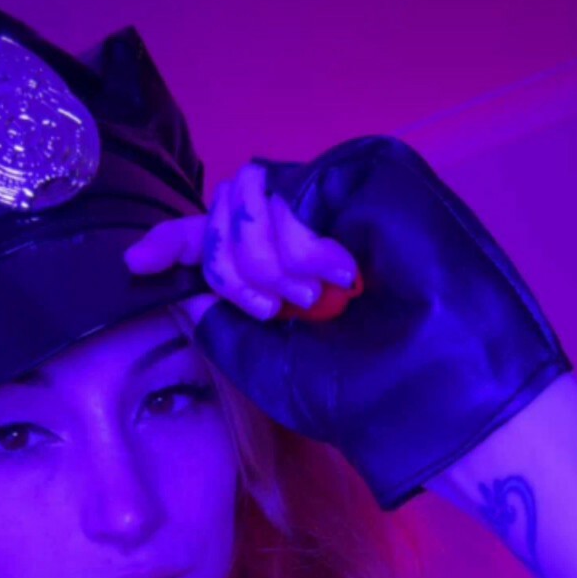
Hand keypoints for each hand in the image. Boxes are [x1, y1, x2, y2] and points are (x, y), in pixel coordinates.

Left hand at [132, 136, 572, 514]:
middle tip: (276, 309)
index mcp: (303, 266)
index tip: (136, 260)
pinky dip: (292, 241)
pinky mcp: (368, 175)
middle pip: (227, 208)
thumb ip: (224, 321)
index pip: (227, 236)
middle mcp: (323, 222)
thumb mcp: (272, 365)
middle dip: (228, 264)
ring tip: (310, 298)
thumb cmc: (373, 399)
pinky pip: (287, 191)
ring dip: (260, 257)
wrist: (440, 403)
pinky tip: (337, 276)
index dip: (179, 241)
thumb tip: (184, 283)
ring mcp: (347, 193)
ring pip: (248, 193)